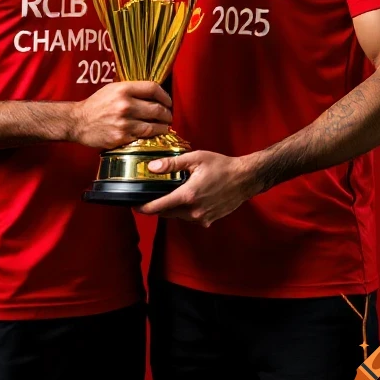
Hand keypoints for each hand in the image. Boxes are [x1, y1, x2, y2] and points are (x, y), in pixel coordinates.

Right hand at [70, 81, 172, 148]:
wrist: (78, 122)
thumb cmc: (96, 104)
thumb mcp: (113, 89)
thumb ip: (132, 90)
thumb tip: (154, 94)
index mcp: (123, 89)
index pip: (153, 88)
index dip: (165, 95)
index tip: (168, 101)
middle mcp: (125, 105)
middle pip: (157, 109)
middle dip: (167, 114)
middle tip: (168, 116)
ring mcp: (124, 123)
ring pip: (154, 126)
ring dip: (163, 127)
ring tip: (164, 127)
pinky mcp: (122, 138)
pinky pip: (143, 138)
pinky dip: (151, 137)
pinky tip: (152, 135)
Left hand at [136, 150, 265, 226]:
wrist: (245, 178)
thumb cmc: (222, 166)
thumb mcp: (195, 159)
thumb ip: (172, 164)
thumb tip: (151, 167)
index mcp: (188, 195)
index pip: (159, 207)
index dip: (144, 208)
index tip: (134, 206)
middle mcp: (194, 211)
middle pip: (166, 213)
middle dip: (157, 206)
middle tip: (149, 197)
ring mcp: (202, 218)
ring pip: (178, 216)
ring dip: (172, 208)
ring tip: (170, 193)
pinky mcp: (209, 221)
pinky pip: (190, 217)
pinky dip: (185, 210)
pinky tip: (189, 197)